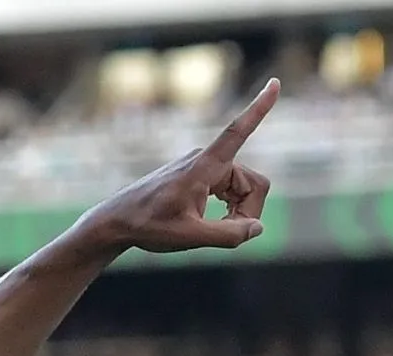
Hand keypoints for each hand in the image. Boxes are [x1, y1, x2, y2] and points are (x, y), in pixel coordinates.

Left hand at [74, 79, 276, 257]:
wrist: (117, 221)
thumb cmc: (147, 226)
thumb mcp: (189, 236)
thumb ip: (228, 235)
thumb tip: (257, 227)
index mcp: (204, 166)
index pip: (237, 131)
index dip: (259, 108)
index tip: (275, 82)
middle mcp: (206, 159)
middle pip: (253, 183)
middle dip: (247, 210)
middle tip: (226, 234)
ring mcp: (203, 166)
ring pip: (243, 189)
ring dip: (236, 212)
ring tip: (208, 229)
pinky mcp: (199, 175)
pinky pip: (230, 190)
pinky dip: (227, 209)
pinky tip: (209, 222)